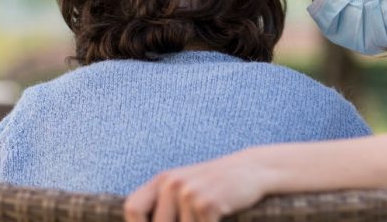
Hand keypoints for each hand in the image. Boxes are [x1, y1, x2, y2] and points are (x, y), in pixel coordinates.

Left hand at [124, 149, 268, 221]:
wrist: (252, 170)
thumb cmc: (216, 187)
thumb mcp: (186, 191)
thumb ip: (166, 208)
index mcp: (162, 180)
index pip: (133, 209)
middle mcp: (171, 183)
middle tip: (196, 221)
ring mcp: (188, 192)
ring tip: (210, 216)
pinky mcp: (206, 203)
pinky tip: (221, 216)